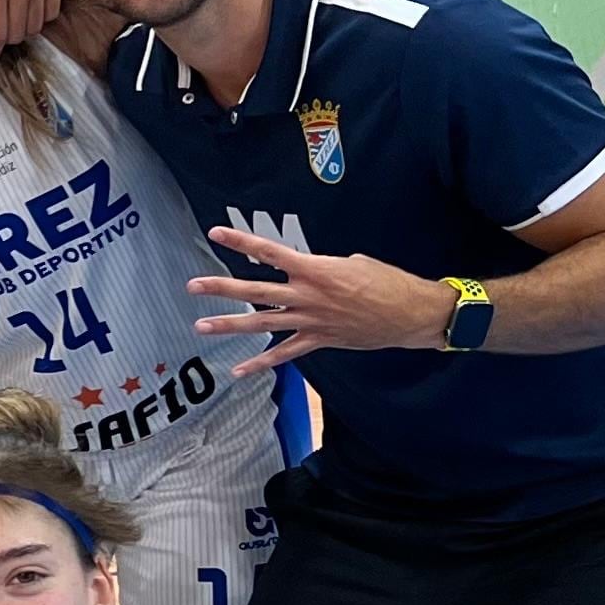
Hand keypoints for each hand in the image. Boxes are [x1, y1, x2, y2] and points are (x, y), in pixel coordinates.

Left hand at [189, 226, 455, 374]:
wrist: (412, 313)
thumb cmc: (386, 281)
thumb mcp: (352, 262)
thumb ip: (321, 268)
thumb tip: (306, 272)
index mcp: (315, 269)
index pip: (269, 252)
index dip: (241, 242)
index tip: (215, 234)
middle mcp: (307, 295)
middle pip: (255, 292)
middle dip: (221, 289)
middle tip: (192, 286)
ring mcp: (311, 320)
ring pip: (262, 324)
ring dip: (230, 326)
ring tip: (200, 327)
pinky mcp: (319, 341)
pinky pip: (284, 354)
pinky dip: (261, 363)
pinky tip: (238, 371)